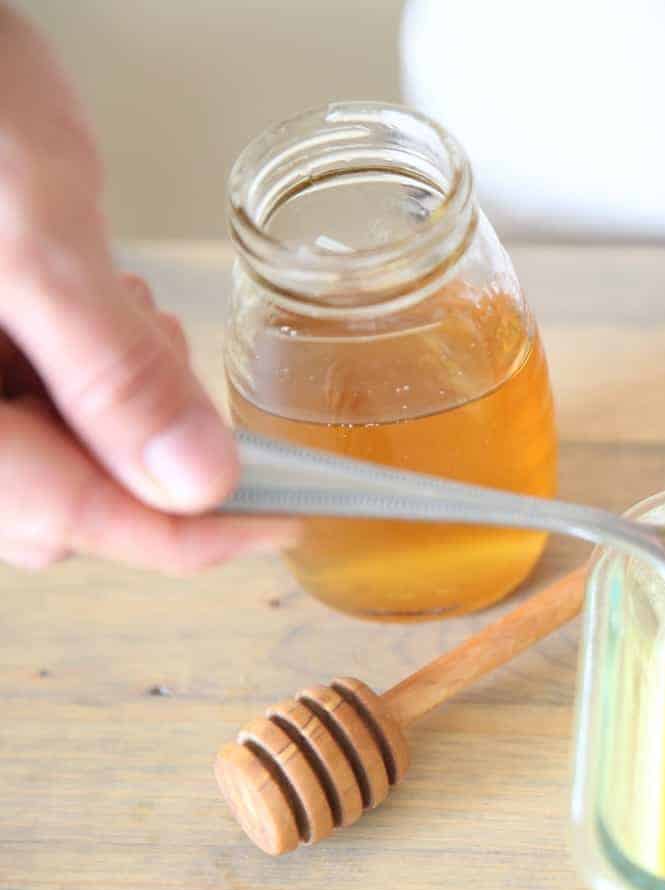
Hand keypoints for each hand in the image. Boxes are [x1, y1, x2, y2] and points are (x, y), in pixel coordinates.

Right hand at [0, 8, 295, 572]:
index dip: (188, 535)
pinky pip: (45, 410)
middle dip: (149, 458)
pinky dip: (97, 377)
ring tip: (119, 307)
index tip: (284, 520)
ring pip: (62, 463)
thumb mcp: (32, 232)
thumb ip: (108, 365)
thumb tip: (198, 482)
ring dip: (126, 412)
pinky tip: (99, 303)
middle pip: (63, 509)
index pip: (70, 520)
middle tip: (172, 358)